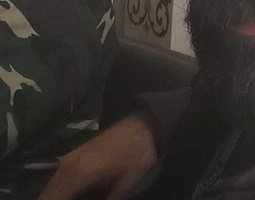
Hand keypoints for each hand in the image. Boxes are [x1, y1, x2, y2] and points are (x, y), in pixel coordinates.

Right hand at [38, 113, 157, 199]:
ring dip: (59, 196)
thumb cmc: (137, 155)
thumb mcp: (123, 187)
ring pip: (51, 189)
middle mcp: (65, 166)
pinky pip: (59, 181)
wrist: (145, 124)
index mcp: (75, 175)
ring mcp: (69, 158)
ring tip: (86, 196)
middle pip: (47, 196)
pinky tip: (81, 194)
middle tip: (87, 198)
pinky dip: (63, 192)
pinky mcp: (75, 156)